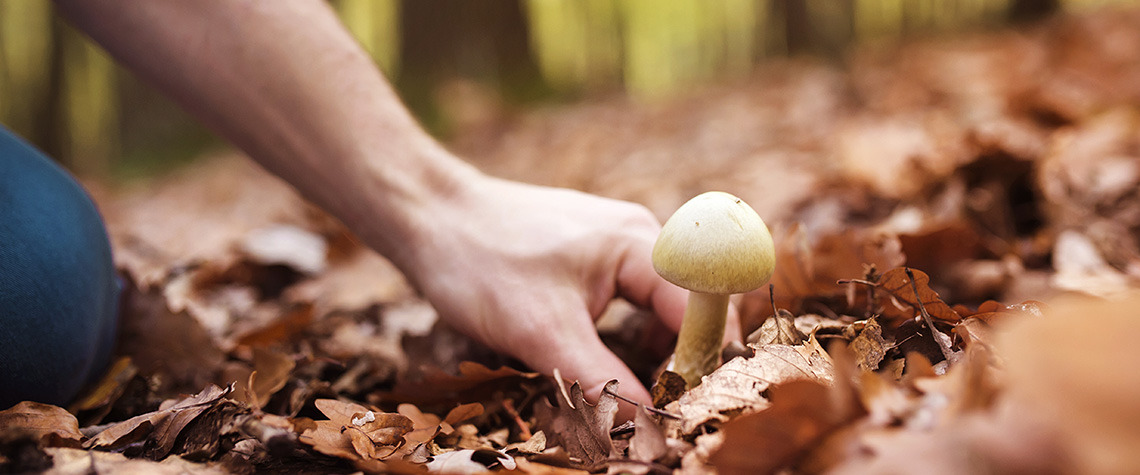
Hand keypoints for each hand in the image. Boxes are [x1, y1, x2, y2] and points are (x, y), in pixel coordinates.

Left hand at [395, 175, 740, 418]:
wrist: (428, 216)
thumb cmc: (480, 263)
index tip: (687, 406)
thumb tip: (646, 429)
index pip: (700, 307)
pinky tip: (610, 362)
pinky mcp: (591, 255)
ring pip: (659, 305)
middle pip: (687, 305)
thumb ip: (599, 382)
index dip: (701, 359)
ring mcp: (614, 243)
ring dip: (656, 349)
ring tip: (640, 392)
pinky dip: (630, 334)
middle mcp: (637, 236)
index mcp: (637, 243)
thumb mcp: (542, 333)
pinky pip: (632, 298)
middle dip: (682, 358)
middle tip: (665, 407)